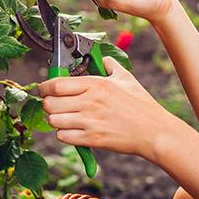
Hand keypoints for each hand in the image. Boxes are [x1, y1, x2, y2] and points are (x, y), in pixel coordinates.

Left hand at [38, 56, 173, 160]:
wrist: (153, 131)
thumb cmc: (142, 105)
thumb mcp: (127, 79)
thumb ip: (112, 66)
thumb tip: (104, 59)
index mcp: (96, 84)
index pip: (56, 84)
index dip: (45, 87)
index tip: (45, 90)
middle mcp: (90, 102)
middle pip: (49, 103)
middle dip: (49, 104)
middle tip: (57, 105)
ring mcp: (89, 121)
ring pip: (53, 120)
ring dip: (56, 120)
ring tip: (67, 119)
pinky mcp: (91, 139)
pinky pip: (62, 137)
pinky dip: (65, 134)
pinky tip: (75, 131)